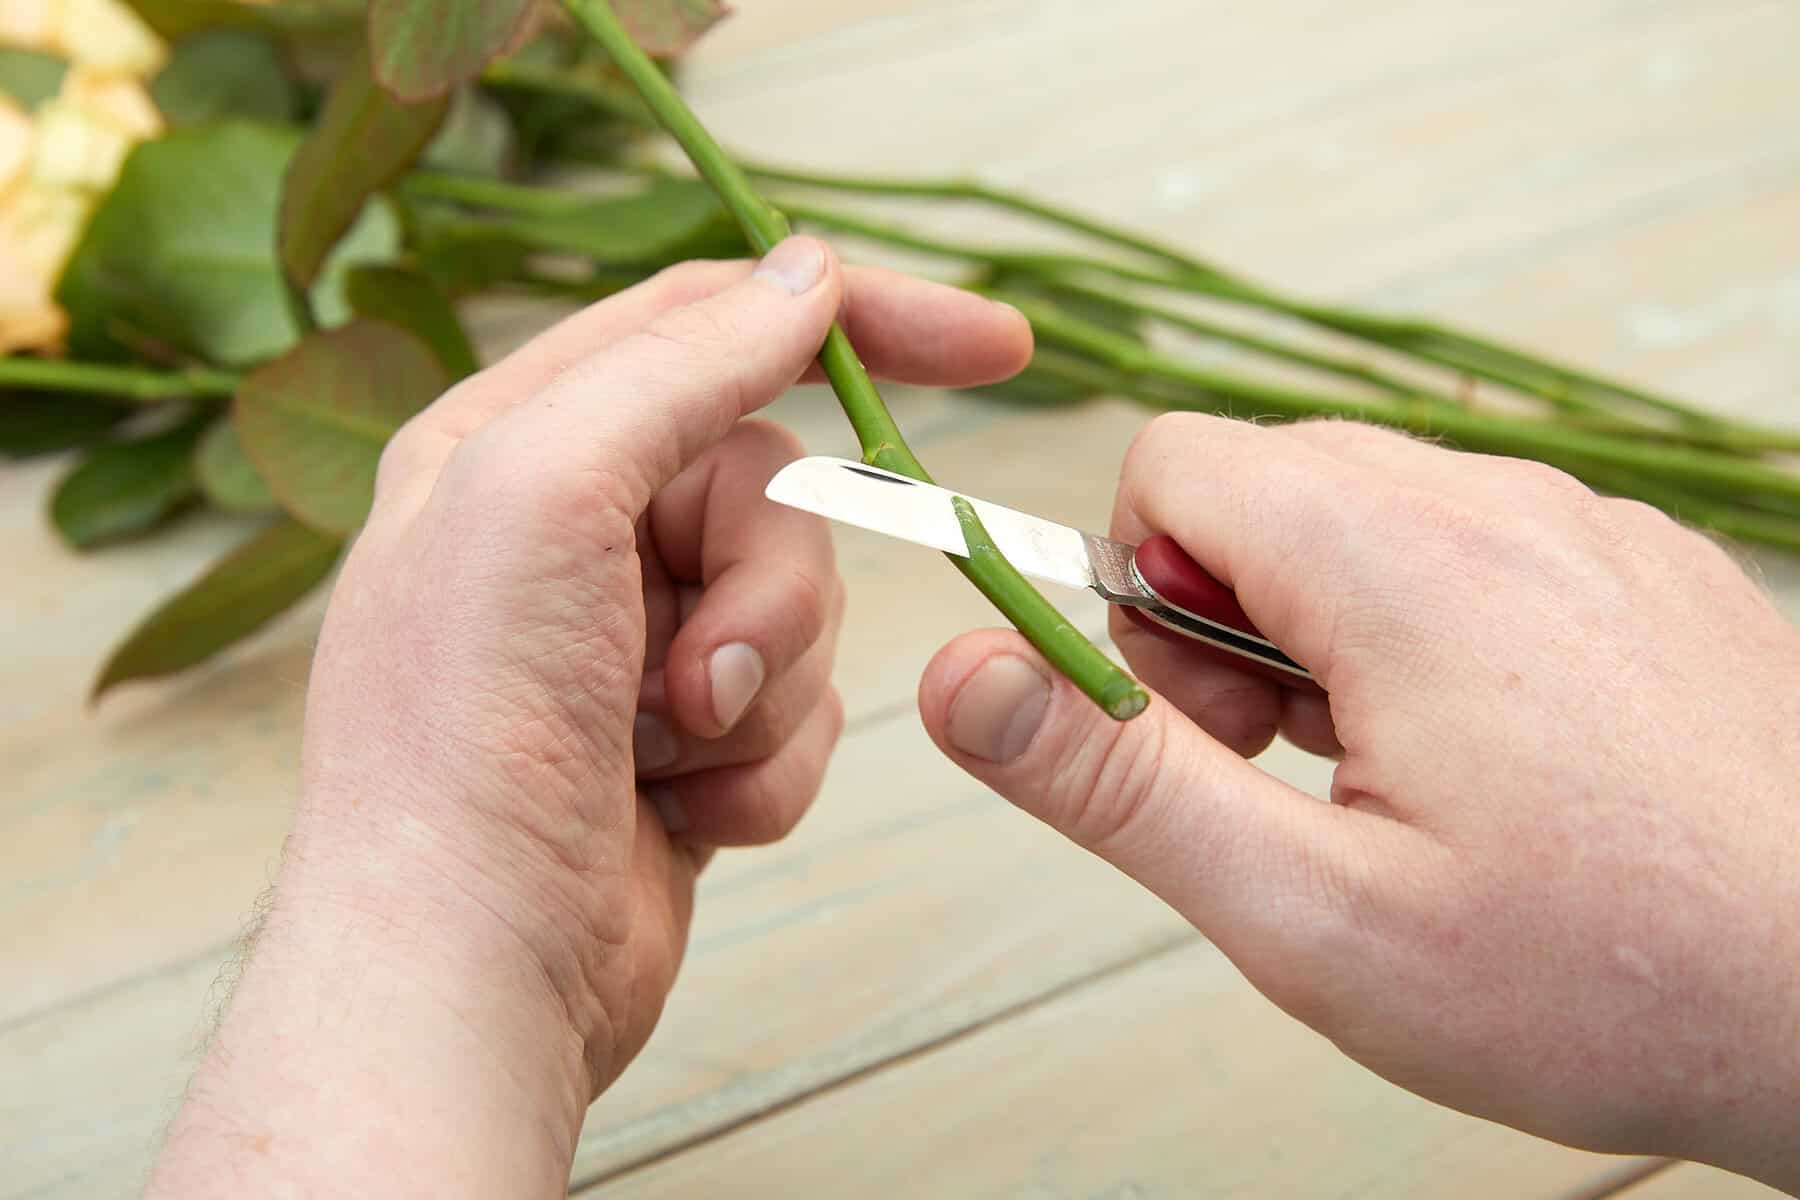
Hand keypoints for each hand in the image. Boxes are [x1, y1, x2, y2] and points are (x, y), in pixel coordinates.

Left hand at [146, 239, 1031, 1198]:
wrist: (468, 978)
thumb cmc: (464, 738)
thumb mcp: (544, 493)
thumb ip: (679, 362)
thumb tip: (805, 270)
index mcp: (515, 441)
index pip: (715, 320)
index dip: (859, 318)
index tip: (995, 350)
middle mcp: (570, 533)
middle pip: (773, 488)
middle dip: (766, 592)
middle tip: (700, 675)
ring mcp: (629, 644)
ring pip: (800, 611)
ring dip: (760, 693)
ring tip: (664, 753)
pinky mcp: (682, 745)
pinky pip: (796, 715)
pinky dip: (762, 770)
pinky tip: (681, 814)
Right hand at [918, 414, 1799, 1189]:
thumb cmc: (1604, 977)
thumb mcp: (1311, 912)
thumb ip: (1118, 781)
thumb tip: (962, 676)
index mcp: (1399, 561)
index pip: (1173, 464)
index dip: (1130, 591)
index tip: (1185, 718)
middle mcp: (1502, 505)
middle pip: (1270, 484)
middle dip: (1225, 615)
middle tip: (1285, 766)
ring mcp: (1592, 530)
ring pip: (1376, 516)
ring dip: (1333, 629)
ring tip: (1394, 782)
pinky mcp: (1651, 571)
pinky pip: (1484, 549)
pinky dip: (1440, 633)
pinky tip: (1500, 769)